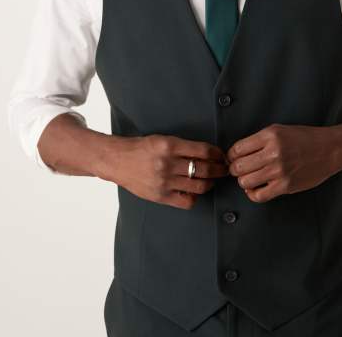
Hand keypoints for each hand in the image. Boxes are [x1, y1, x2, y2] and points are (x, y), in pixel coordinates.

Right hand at [108, 134, 229, 209]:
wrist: (117, 160)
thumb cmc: (141, 148)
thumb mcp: (162, 140)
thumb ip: (183, 147)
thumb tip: (208, 154)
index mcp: (168, 145)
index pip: (202, 150)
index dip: (217, 153)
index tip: (221, 155)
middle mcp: (167, 163)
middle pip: (204, 169)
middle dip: (219, 169)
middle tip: (224, 168)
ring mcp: (164, 182)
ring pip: (199, 186)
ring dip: (210, 183)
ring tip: (212, 180)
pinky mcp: (160, 196)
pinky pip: (186, 201)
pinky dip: (195, 197)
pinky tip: (195, 191)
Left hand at [225, 124, 341, 202]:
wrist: (329, 149)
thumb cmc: (303, 138)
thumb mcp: (278, 130)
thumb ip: (258, 140)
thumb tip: (237, 154)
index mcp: (269, 136)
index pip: (237, 149)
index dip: (231, 155)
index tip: (233, 158)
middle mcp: (273, 153)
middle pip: (238, 167)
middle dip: (234, 169)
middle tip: (238, 169)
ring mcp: (279, 170)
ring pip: (246, 182)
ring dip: (243, 181)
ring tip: (248, 177)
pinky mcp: (286, 185)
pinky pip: (260, 195)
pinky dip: (252, 194)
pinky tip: (255, 188)